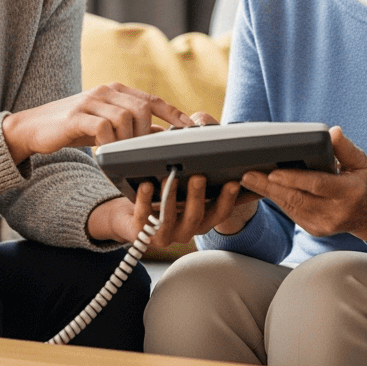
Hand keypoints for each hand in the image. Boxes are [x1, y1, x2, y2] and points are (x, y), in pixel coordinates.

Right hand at [2, 83, 193, 164]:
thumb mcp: (105, 124)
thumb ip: (129, 127)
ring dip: (127, 140)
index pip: (152, 99)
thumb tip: (160, 137)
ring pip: (125, 117)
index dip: (173, 114)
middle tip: (140, 154)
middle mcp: (105, 91)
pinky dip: (109, 143)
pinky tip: (103, 153)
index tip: (190, 130)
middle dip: (147, 133)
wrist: (32, 127)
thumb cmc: (72, 127)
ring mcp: (90, 101)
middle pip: (142, 109)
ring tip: (120, 155)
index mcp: (116, 91)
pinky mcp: (75, 116)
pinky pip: (102, 128)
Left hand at [85, 171, 243, 245]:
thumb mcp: (186, 178)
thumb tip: (206, 132)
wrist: (132, 214)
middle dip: (197, 196)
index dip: (228, 199)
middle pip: (196, 216)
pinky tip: (146, 184)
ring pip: (169, 219)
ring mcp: (164, 234)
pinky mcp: (141, 232)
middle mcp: (186, 229)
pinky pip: (142, 218)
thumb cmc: (165, 191)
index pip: (220, 212)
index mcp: (202, 218)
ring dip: (169, 197)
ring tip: (168, 178)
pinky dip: (144, 201)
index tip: (233, 182)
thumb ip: (200, 161)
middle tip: (198, 177)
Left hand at [238, 126, 366, 242]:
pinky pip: (292, 213)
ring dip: (269, 193)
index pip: (317, 185)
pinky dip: (277, 200)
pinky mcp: (315, 230)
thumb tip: (332, 132)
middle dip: (270, 187)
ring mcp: (324, 224)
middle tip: (248, 175)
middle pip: (297, 199)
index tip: (273, 172)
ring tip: (249, 180)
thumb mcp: (362, 162)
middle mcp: (336, 212)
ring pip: (291, 207)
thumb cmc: (365, 183)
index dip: (294, 179)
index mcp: (349, 193)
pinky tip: (263, 189)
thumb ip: (345, 147)